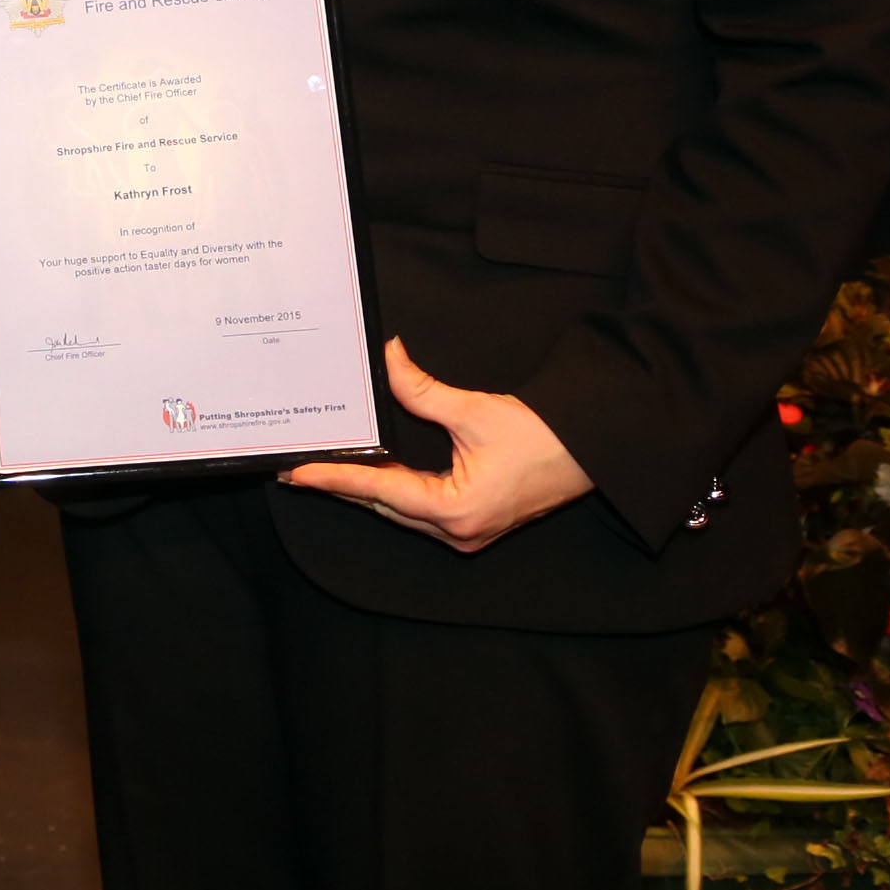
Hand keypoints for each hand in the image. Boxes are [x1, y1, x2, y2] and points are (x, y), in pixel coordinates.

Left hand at [279, 337, 593, 550]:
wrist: (592, 451)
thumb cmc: (543, 437)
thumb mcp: (474, 410)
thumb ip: (421, 390)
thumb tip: (388, 357)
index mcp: (456, 511)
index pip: (378, 491)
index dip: (334, 479)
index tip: (298, 473)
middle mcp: (458, 531)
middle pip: (384, 506)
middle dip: (342, 486)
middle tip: (298, 468)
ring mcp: (467, 532)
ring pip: (401, 511)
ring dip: (367, 490)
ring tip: (325, 469)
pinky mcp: (474, 523)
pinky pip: (420, 509)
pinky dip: (394, 491)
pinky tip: (372, 474)